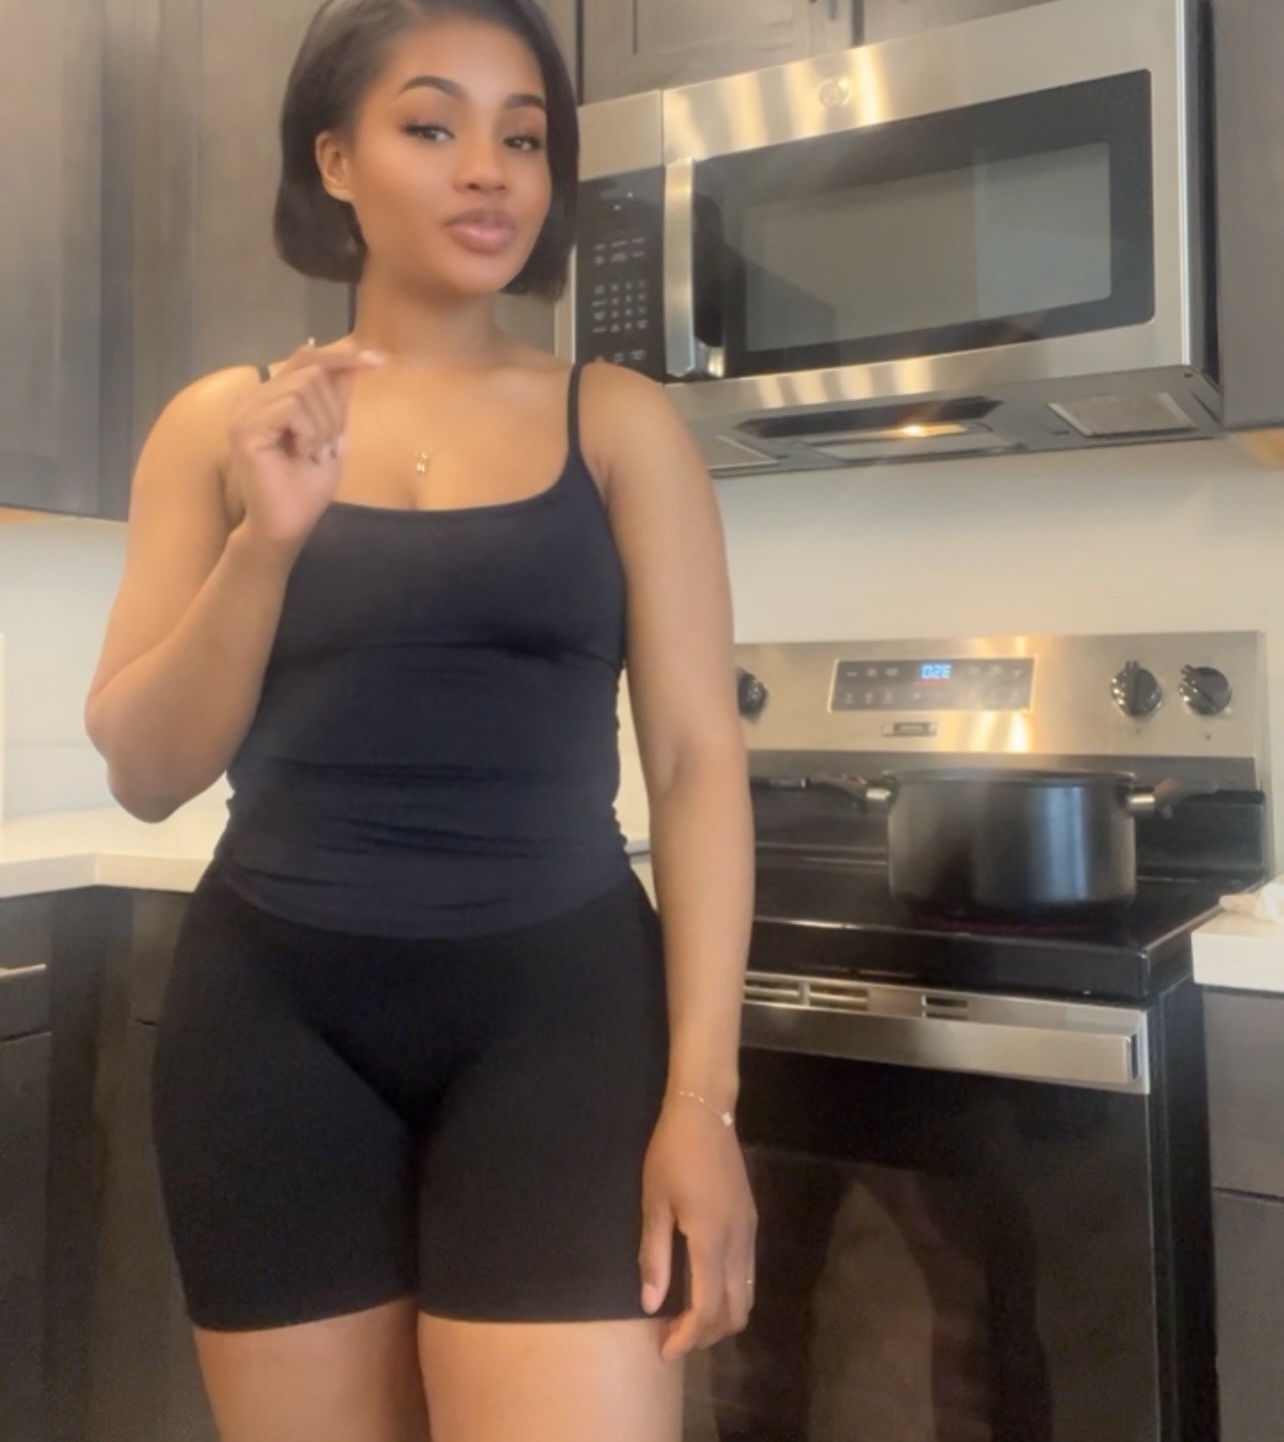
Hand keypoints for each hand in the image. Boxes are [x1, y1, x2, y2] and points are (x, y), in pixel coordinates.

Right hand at [227, 338, 384, 554]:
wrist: (288, 525)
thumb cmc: (307, 487)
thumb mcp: (332, 433)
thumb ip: (336, 397)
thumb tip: (354, 359)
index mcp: (270, 395)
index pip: (306, 357)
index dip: (342, 355)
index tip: (380, 362)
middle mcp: (253, 396)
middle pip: (311, 370)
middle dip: (333, 409)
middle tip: (327, 445)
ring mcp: (245, 409)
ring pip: (304, 386)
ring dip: (323, 423)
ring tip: (312, 452)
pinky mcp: (245, 426)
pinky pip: (292, 406)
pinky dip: (310, 432)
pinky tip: (302, 454)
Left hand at [639, 1093, 757, 1361]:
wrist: (705, 1112)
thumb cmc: (671, 1154)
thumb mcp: (654, 1202)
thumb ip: (654, 1256)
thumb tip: (651, 1305)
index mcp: (712, 1239)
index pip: (707, 1308)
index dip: (687, 1337)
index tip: (664, 1351)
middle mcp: (739, 1242)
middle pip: (736, 1312)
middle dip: (706, 1334)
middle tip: (673, 1337)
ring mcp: (750, 1232)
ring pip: (746, 1295)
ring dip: (720, 1316)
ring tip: (685, 1317)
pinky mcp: (751, 1221)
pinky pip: (747, 1274)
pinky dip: (728, 1294)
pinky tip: (702, 1286)